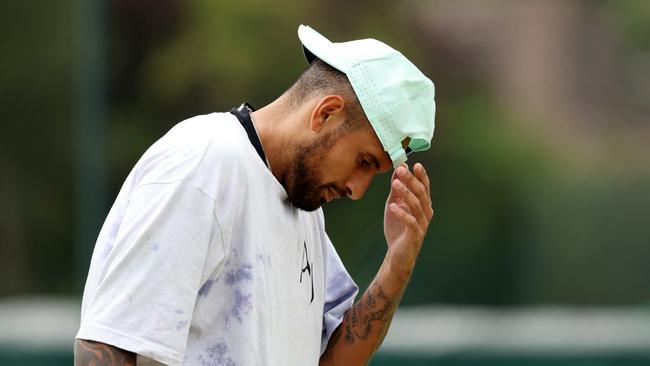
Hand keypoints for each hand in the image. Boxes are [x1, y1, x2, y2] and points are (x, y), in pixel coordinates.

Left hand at [383, 163, 433, 278]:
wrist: (398, 253)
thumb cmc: (398, 228)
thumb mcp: (395, 204)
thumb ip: (397, 189)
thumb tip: (397, 170)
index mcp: (423, 204)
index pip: (424, 186)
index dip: (420, 175)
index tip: (414, 164)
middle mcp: (426, 212)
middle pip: (421, 193)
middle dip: (411, 180)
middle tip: (401, 169)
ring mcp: (422, 224)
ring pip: (416, 205)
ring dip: (405, 193)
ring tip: (395, 184)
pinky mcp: (415, 234)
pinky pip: (410, 222)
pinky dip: (402, 213)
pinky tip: (393, 206)